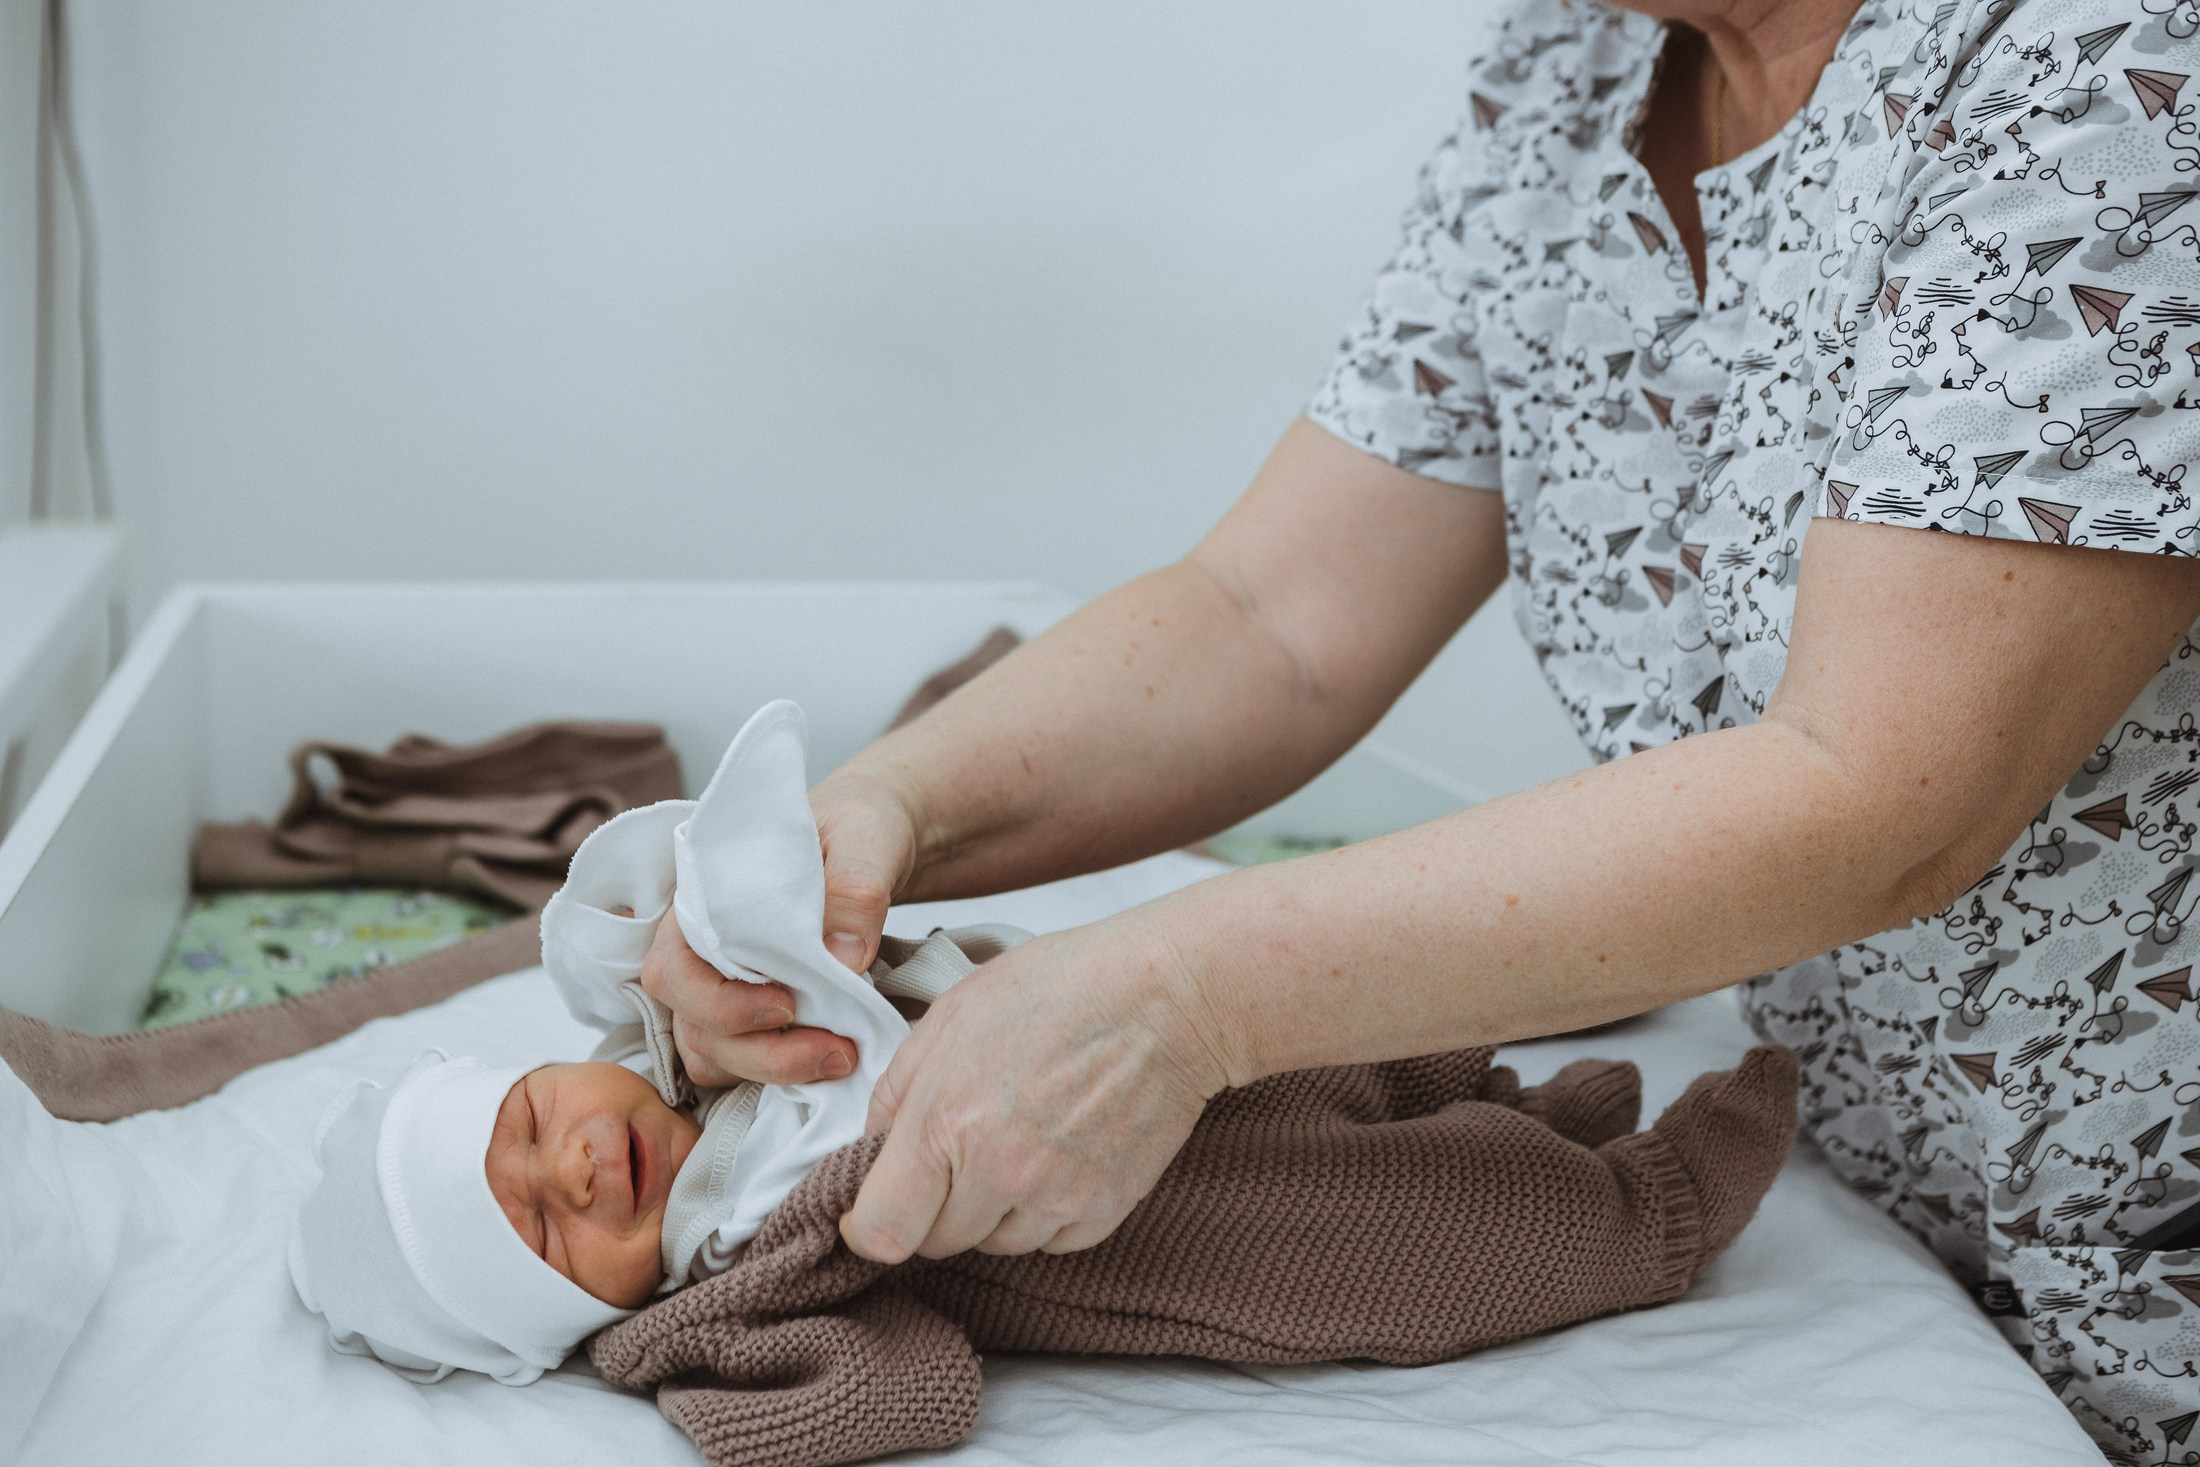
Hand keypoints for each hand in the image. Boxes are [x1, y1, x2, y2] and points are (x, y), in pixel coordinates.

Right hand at [635, 766, 924, 1087]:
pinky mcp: (753, 1010)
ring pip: (711, 1052)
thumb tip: (842, 959)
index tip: (788, 1004)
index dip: (720, 1002)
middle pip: (690, 1024)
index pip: (672, 968)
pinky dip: (777, 1074)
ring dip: (769, 1070)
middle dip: (757, 1051)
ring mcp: (723, 983)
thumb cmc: (858, 825)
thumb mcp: (866, 838)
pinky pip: (739, 1060)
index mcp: (705, 899)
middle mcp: (701, 947)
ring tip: (842, 1057)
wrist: (878, 840)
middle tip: (835, 1049)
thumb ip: (854, 889)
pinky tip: (829, 1059)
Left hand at [837, 916, 1226, 1261]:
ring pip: (992, 1244)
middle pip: (934, 1242)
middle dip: (930, 1206)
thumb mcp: (951, 1014)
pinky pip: (1049, 1242)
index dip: (865, 1223)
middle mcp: (997, 1175)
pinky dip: (1042, 1212)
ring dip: (988, 1209)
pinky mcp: (1103, 1211)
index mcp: (944, 1124)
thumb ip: (897, 1090)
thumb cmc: (1062, 989)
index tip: (872, 1206)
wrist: (1167, 1001)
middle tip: (955, 1149)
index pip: (880, 1232)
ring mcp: (1054, 1199)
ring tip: (1014, 1140)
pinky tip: (1055, 1155)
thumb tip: (872, 1145)